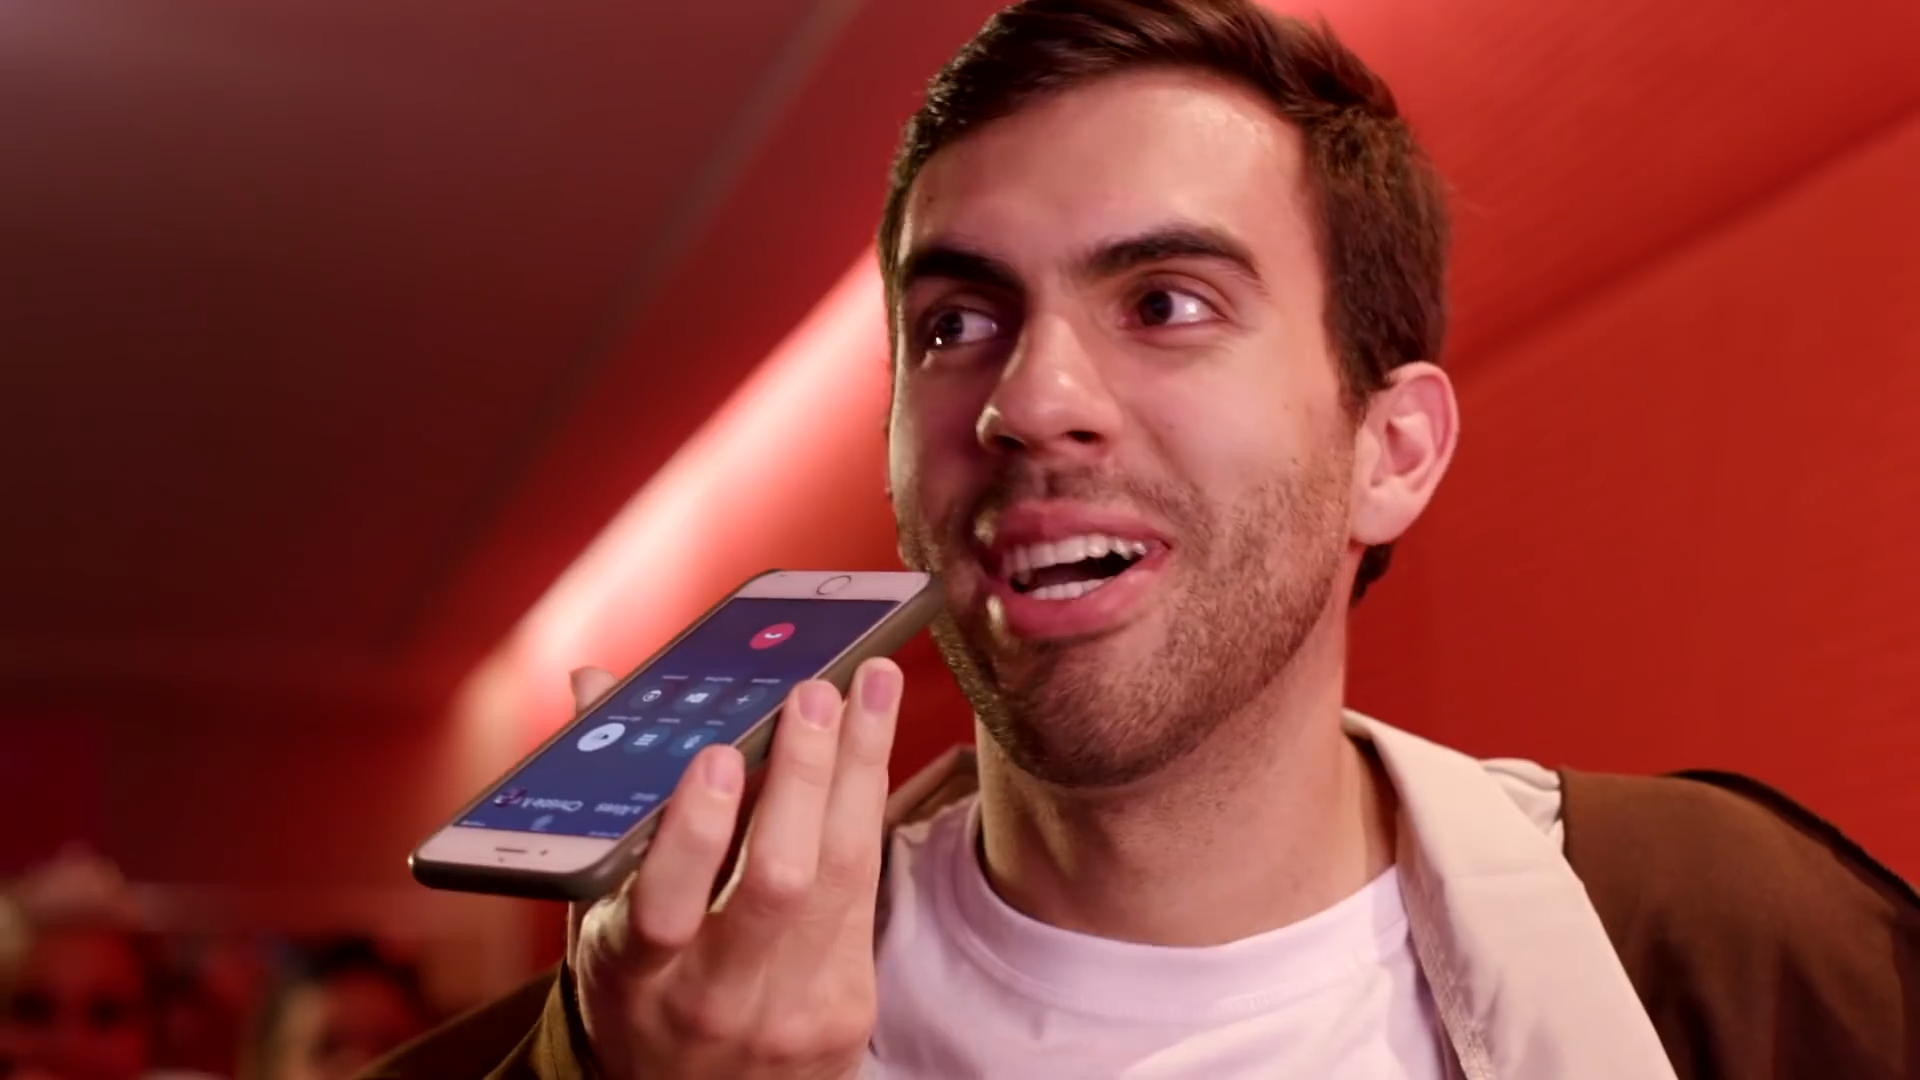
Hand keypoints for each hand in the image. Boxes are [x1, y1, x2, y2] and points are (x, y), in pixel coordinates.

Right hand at [565, 658, 902, 1079]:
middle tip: (816, 693)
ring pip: (841, 876)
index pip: (662, 911)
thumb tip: (595, 684)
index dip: (693, 835)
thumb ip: (602, 804)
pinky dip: (867, 810)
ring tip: (870, 686)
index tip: (716, 755)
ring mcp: (790, 1011)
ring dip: (860, 769)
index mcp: (634, 976)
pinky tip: (872, 748)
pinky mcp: (847, 1011)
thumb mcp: (595, 919)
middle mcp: (714, 1000)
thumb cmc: (639, 987)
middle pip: (777, 882)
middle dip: (803, 775)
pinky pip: (865, 893)